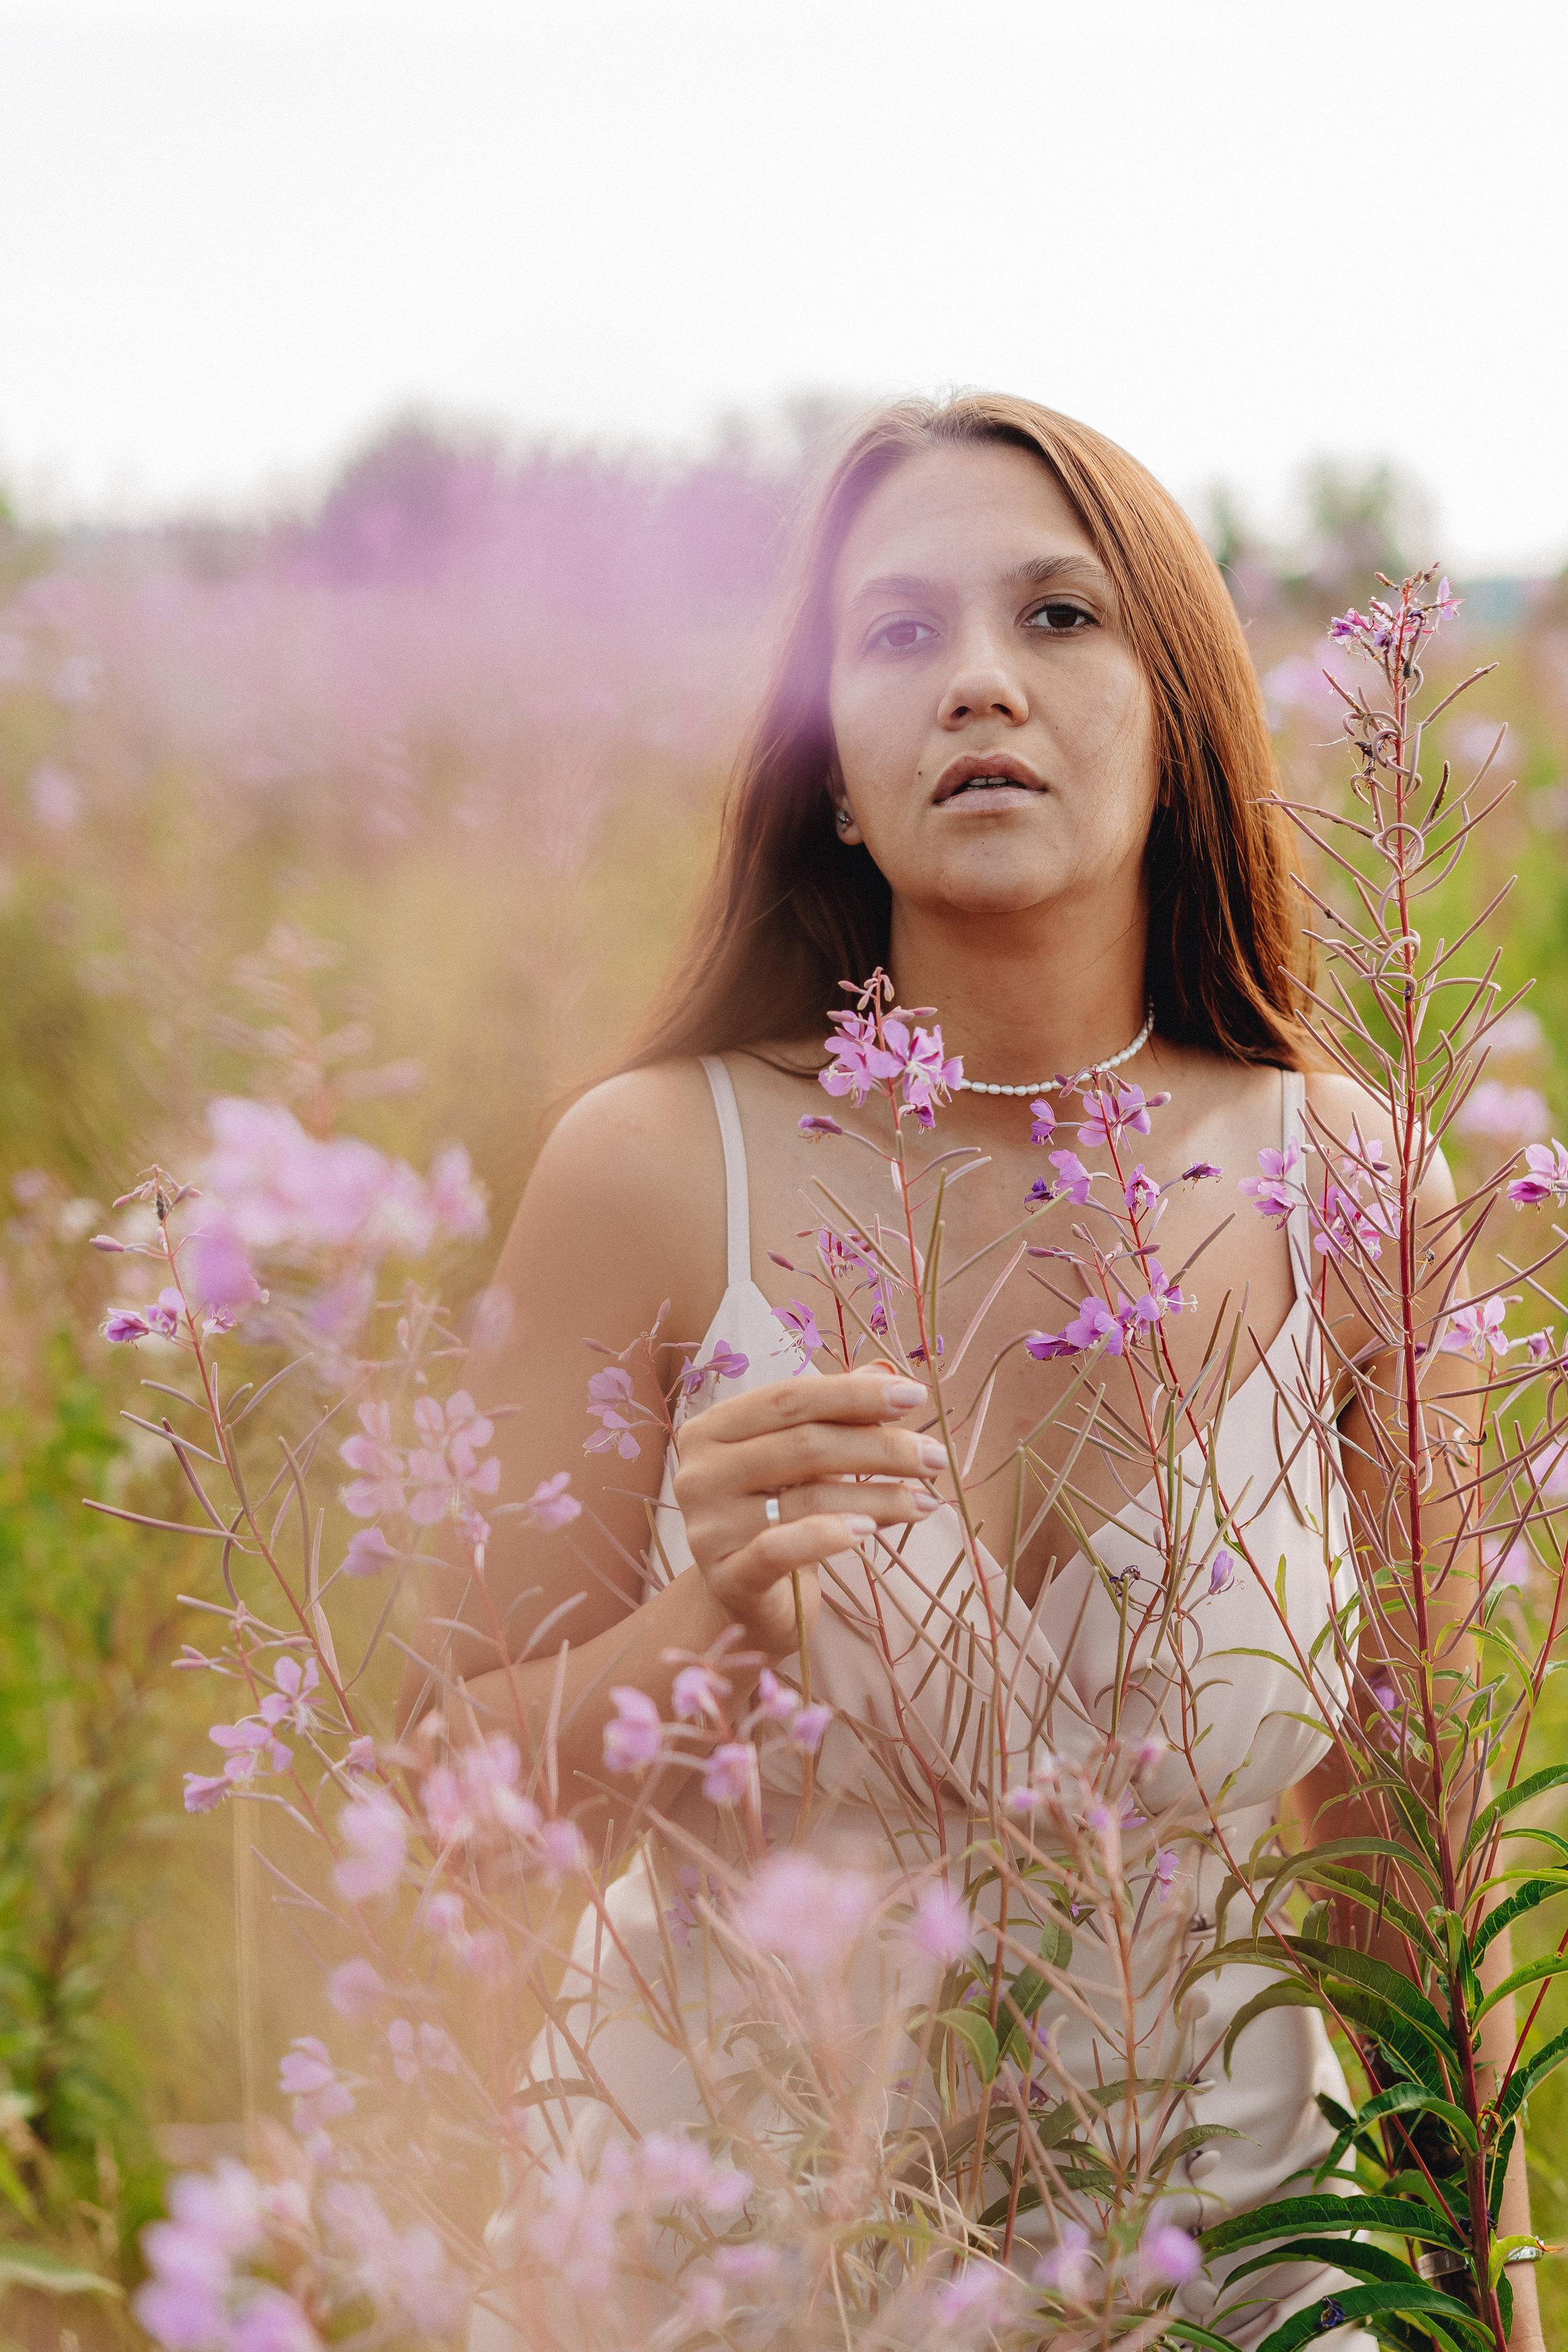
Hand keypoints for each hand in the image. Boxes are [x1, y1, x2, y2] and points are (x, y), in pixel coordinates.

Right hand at [672, 1367, 941, 1654]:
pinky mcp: (726, 1576)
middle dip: (880, 1447)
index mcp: (714, 1428)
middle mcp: (700, 1472)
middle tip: (935, 1458)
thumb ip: (837, 1414)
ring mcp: (708, 1527)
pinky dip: (829, 1535)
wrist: (747, 1598)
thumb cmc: (778, 1515)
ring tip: (925, 1501)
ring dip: (878, 1496)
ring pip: (807, 1497)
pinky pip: (781, 1548)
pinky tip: (870, 1531)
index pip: (791, 1397)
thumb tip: (888, 1372)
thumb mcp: (805, 1460)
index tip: (917, 1396)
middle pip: (804, 1444)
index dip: (855, 1393)